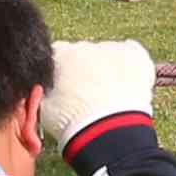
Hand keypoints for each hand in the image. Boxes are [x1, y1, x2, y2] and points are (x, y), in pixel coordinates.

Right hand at [37, 40, 159, 153]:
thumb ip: (41, 92)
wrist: (104, 129)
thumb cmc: (71, 123)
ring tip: (111, 98)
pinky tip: (129, 85)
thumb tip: (40, 91)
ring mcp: (111, 49)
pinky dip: (132, 67)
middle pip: (84, 54)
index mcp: (59, 56)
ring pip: (108, 55)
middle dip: (86, 71)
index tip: (67, 89)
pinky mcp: (135, 55)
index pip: (58, 56)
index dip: (63, 73)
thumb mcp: (43, 109)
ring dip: (108, 70)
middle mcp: (84, 46)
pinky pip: (133, 54)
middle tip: (90, 98)